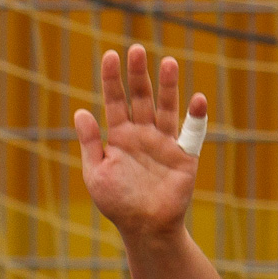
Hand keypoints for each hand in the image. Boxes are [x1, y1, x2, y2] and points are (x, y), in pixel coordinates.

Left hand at [75, 45, 205, 240]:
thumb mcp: (96, 173)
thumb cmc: (117, 203)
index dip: (112, 79)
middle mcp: (142, 134)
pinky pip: (191, 133)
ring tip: (168, 62)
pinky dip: (196, 117)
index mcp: (120, 136)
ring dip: (168, 86)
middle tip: (136, 49)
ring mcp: (164, 142)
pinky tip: (197, 99)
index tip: (111, 55)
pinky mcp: (184, 156)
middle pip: (141, 97)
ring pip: (166, 108)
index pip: (115, 101)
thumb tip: (80, 111)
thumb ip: (90, 143)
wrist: (145, 228)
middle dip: (138, 74)